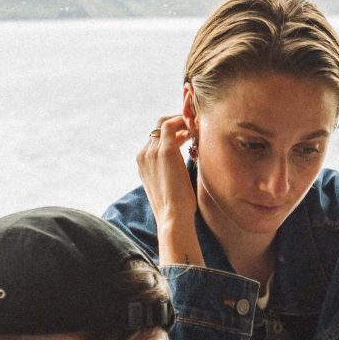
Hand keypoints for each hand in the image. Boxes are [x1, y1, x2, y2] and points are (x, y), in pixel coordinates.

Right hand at [137, 112, 203, 267]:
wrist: (172, 218)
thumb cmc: (175, 208)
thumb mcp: (168, 186)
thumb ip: (169, 171)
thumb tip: (180, 167)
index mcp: (142, 163)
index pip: (154, 138)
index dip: (171, 133)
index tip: (186, 135)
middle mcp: (143, 155)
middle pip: (157, 128)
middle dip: (176, 124)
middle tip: (193, 128)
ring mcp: (152, 152)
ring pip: (163, 123)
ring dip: (181, 122)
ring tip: (196, 128)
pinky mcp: (165, 151)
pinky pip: (171, 125)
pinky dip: (183, 122)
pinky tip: (195, 129)